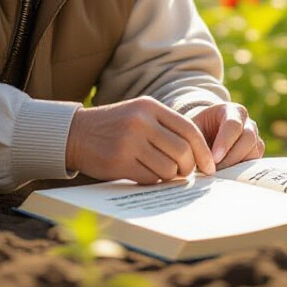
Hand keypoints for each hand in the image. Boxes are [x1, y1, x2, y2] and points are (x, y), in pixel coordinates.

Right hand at [65, 96, 214, 183]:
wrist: (75, 133)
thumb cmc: (115, 126)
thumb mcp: (140, 114)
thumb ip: (166, 127)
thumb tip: (198, 154)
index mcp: (150, 107)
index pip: (189, 130)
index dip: (204, 151)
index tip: (210, 166)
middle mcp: (141, 122)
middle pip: (182, 151)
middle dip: (189, 167)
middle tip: (185, 173)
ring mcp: (129, 142)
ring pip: (168, 167)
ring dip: (171, 175)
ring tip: (164, 172)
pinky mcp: (119, 162)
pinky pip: (150, 177)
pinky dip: (153, 180)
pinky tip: (146, 174)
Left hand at [185, 102, 264, 167]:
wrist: (207, 134)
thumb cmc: (198, 130)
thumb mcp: (192, 129)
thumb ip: (193, 139)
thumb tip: (195, 160)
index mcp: (232, 111)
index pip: (233, 125)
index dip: (224, 143)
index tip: (213, 159)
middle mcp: (248, 122)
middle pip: (248, 138)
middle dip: (231, 157)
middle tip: (214, 171)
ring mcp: (255, 138)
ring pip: (253, 152)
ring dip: (236, 166)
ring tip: (217, 174)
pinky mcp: (256, 153)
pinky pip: (254, 164)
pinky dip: (241, 172)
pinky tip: (225, 176)